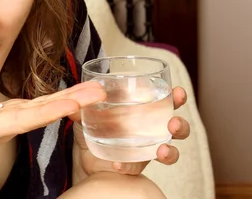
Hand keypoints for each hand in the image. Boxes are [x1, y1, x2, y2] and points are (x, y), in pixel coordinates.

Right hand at [0, 81, 105, 168]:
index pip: (25, 119)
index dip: (49, 111)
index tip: (73, 104)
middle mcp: (9, 124)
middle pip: (46, 112)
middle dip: (73, 103)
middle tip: (101, 92)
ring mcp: (14, 119)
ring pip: (47, 107)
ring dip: (73, 98)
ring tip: (97, 88)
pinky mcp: (14, 114)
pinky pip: (42, 105)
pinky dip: (61, 98)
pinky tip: (77, 93)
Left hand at [71, 86, 190, 176]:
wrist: (84, 154)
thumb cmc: (93, 125)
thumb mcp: (87, 110)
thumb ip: (85, 103)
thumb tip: (78, 99)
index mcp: (144, 109)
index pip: (167, 100)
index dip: (177, 96)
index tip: (178, 92)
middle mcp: (151, 129)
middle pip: (177, 126)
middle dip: (180, 125)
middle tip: (173, 124)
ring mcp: (146, 148)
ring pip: (170, 151)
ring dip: (170, 151)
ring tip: (161, 151)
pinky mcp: (136, 164)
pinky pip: (138, 166)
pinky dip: (129, 165)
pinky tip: (118, 164)